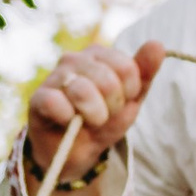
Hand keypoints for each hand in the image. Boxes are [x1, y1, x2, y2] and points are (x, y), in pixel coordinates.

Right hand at [25, 39, 163, 181]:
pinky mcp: (38, 98)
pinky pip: (56, 103)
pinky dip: (67, 118)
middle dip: (111, 107)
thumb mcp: (130, 99)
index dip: (129, 93)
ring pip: (83, 91)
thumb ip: (144, 72)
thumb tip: (157, 44)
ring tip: (87, 121)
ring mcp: (54, 77)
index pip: (127, 68)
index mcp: (98, 54)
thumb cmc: (103, 120)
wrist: (76, 152)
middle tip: (102, 115)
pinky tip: (67, 122)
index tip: (120, 103)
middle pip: (107, 81)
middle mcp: (74, 59)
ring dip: (93, 115)